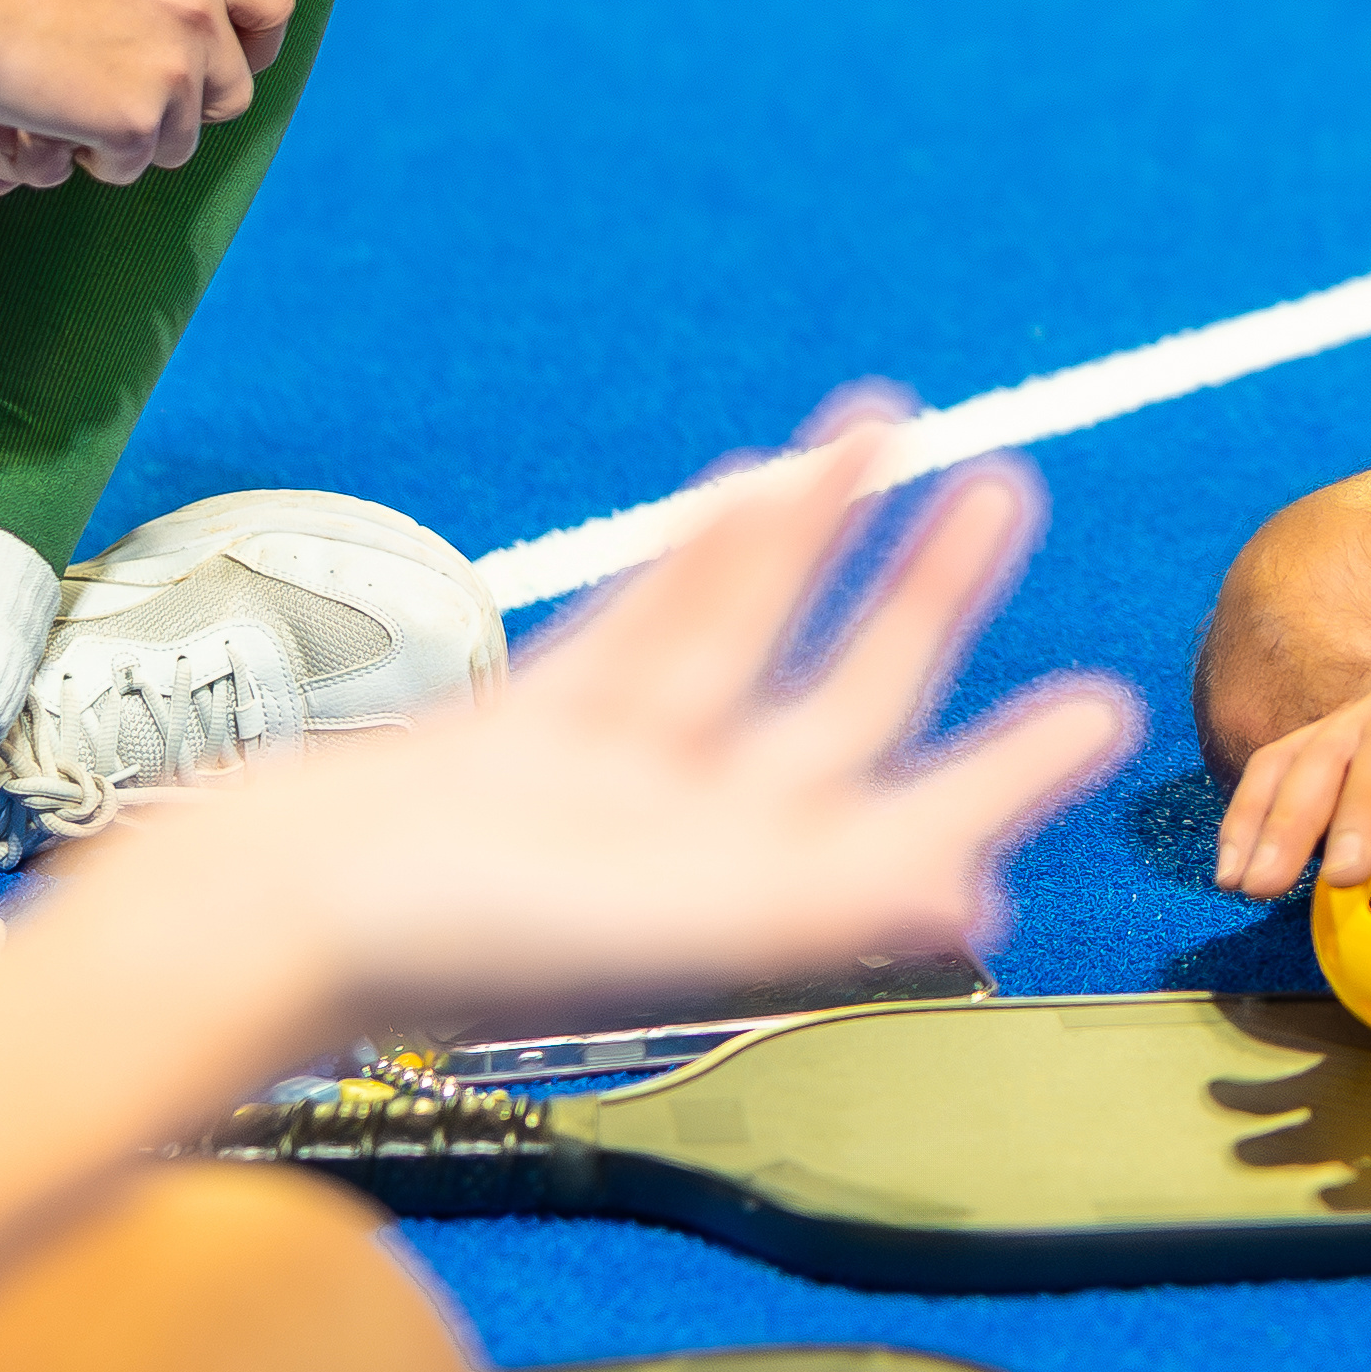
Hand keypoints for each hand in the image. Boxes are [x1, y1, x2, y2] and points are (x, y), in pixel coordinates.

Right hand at [0, 0, 291, 249]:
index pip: (274, 7)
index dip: (256, 45)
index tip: (228, 64)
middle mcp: (199, 13)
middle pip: (233, 93)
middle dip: (186, 110)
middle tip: (131, 106)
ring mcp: (173, 69)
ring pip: (180, 141)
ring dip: (134, 140)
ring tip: (76, 113)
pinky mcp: (135, 121)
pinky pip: (131, 165)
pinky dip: (94, 157)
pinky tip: (57, 127)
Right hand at [147, 408, 1135, 1032]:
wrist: (268, 926)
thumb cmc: (470, 951)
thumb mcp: (687, 938)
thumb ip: (839, 914)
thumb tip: (979, 901)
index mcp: (755, 916)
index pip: (919, 825)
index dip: (1010, 767)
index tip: (1102, 702)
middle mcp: (701, 853)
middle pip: (849, 710)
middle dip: (930, 604)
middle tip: (1012, 493)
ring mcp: (613, 790)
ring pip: (745, 637)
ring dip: (817, 535)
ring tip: (892, 420)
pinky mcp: (528, 734)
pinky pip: (642, 625)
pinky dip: (700, 559)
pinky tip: (758, 483)